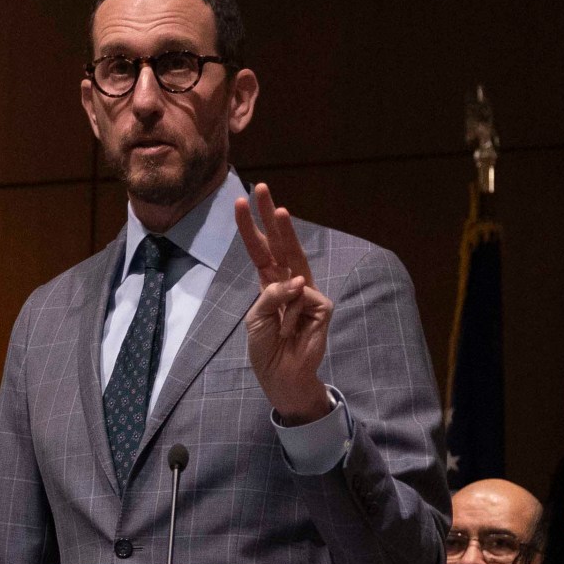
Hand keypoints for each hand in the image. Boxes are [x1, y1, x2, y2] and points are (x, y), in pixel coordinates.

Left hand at [232, 181, 333, 423]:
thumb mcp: (256, 320)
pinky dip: (293, 311)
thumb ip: (270, 296)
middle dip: (270, 216)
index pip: (259, 250)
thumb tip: (296, 281)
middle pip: (279, 243)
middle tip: (261, 187)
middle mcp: (289, 282)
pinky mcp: (322, 305)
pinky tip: (294, 327)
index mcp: (269, 284)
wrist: (283, 376)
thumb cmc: (267, 349)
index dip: (250, 227)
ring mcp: (307, 292)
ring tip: (277, 255)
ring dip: (284, 246)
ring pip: (295, 262)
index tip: (240, 201)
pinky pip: (304, 296)